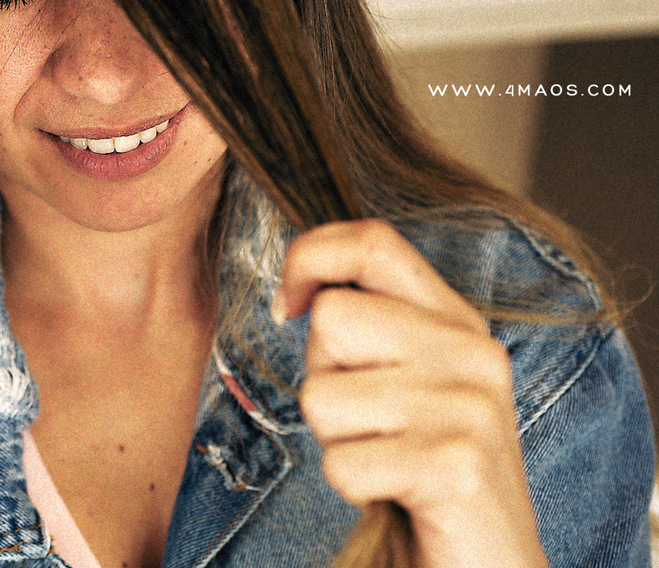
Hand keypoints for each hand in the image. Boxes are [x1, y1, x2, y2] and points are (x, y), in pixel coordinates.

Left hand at [272, 220, 548, 567]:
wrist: (488, 562)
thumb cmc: (425, 467)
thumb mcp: (411, 379)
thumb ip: (374, 323)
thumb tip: (299, 289)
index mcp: (457, 321)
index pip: (372, 241)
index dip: (309, 257)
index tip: (287, 304)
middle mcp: (471, 353)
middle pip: (332, 320)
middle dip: (324, 376)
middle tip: (368, 419)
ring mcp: (468, 407)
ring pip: (322, 396)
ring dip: (336, 440)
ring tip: (386, 457)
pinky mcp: (454, 466)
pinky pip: (341, 462)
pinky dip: (351, 485)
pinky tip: (395, 493)